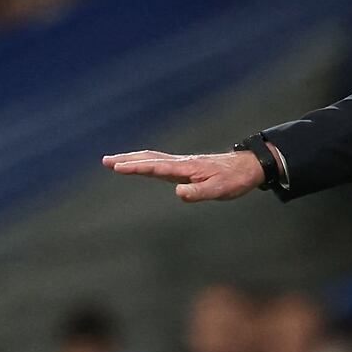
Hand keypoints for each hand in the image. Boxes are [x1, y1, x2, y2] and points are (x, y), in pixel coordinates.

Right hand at [101, 148, 265, 202]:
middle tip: (105, 161)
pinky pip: (159, 161)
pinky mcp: (184, 166)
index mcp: (185, 168)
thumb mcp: (219, 191)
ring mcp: (181, 163)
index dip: (135, 167)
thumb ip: (198, 193)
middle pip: (148, 158)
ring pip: (152, 158)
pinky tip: (140, 164)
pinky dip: (144, 161)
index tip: (117, 167)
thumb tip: (177, 193)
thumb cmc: (233, 180)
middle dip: (126, 160)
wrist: (246, 167)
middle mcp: (180, 163)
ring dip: (132, 159)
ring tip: (114, 161)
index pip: (155, 167)